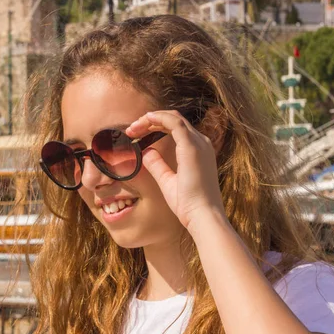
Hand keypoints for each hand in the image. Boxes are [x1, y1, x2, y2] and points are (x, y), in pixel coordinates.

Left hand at [126, 111, 224, 229]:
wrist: (202, 215)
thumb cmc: (188, 204)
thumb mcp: (167, 181)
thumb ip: (158, 165)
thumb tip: (146, 152)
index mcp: (197, 151)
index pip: (176, 128)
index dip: (155, 126)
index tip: (136, 134)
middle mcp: (201, 144)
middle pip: (174, 120)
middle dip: (150, 121)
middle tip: (131, 129)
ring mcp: (198, 143)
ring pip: (174, 118)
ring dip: (151, 119)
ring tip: (133, 127)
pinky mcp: (192, 146)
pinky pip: (174, 123)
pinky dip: (158, 118)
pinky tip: (145, 120)